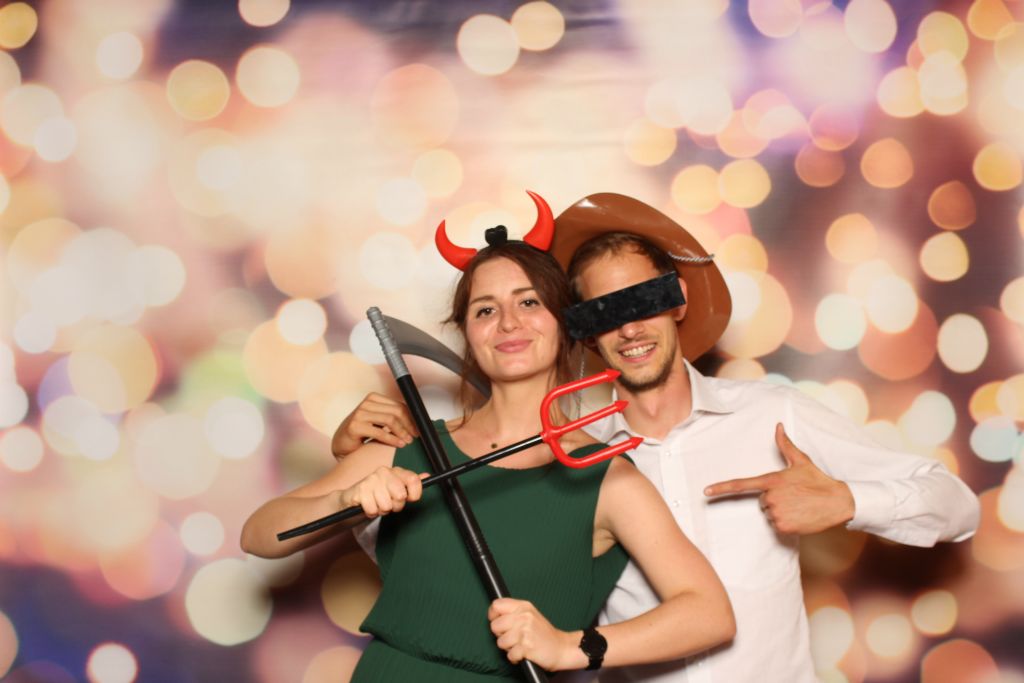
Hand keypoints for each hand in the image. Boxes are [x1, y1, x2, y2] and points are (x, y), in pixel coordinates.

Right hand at [331, 393, 416, 457]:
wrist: (341, 444)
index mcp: (374, 398)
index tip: (419, 428)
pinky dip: (392, 439)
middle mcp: (366, 403)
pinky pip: (380, 432)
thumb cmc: (361, 433)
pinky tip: (398, 444)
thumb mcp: (378, 421)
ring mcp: (360, 413)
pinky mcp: (355, 426)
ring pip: (390, 420)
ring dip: (402, 432)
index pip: (399, 405)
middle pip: (397, 411)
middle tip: (415, 436)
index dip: (411, 417)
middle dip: (409, 424)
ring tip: (407, 441)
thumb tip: (415, 421)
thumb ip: (392, 417)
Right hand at [340, 466, 424, 518]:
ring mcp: (371, 480)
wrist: (352, 498)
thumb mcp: (396, 489)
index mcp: (395, 471)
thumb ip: (411, 484)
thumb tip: (426, 476)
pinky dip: (371, 513)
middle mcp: (384, 472)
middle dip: (395, 506)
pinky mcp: (360, 490)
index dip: (415, 494)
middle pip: (401, 496)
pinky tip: (368, 506)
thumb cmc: (377, 494)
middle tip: (388, 503)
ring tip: (377, 504)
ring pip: (386, 505)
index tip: (410, 499)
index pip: (413, 480)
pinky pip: (373, 510)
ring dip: (382, 510)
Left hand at [488, 598, 581, 671]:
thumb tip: (493, 616)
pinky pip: (509, 655)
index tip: (500, 623)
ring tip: (521, 645)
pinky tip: (524, 654)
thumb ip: (513, 612)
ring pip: (500, 642)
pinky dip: (515, 658)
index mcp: (523, 606)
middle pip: (495, 626)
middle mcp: (524, 616)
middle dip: (501, 635)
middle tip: (514, 637)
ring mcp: (525, 631)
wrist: (562, 648)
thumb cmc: (543, 634)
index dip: (494, 616)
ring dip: (509, 648)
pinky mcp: (527, 646)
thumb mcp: (530, 615)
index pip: (496, 605)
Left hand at [703, 423, 854, 534]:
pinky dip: (786, 523)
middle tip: (793, 496)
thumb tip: (778, 426)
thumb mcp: (801, 461)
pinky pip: (777, 526)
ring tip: (798, 505)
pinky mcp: (784, 527)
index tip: (705, 492)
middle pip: (762, 501)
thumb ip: (785, 444)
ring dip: (780, 511)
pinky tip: (800, 516)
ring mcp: (777, 513)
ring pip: (769, 514)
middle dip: (774, 499)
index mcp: (772, 480)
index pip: (741, 484)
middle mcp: (771, 497)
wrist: (838, 502)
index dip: (721, 488)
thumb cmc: (818, 480)